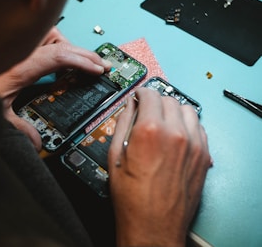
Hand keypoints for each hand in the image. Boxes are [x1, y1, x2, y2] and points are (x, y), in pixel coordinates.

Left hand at [0, 27, 110, 150]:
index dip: (82, 61)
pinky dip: (59, 46)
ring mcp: (23, 47)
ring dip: (70, 47)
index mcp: (22, 66)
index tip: (98, 70)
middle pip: (62, 43)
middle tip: (101, 64)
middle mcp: (24, 51)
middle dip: (86, 54)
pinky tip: (62, 61)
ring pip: (54, 35)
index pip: (60, 56)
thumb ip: (19, 128)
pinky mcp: (22, 47)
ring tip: (83, 62)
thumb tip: (37, 143)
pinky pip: (46, 39)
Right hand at [108, 88, 210, 246]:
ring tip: (163, 121)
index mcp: (150, 131)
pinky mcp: (203, 155)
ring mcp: (193, 144)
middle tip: (148, 111)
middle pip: (168, 99)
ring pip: (187, 109)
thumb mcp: (116, 155)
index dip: (141, 93)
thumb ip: (123, 123)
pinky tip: (176, 134)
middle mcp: (175, 133)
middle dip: (155, 101)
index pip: (150, 94)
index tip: (139, 96)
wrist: (153, 226)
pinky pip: (199, 126)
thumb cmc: (133, 198)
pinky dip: (187, 124)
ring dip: (173, 110)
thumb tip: (129, 106)